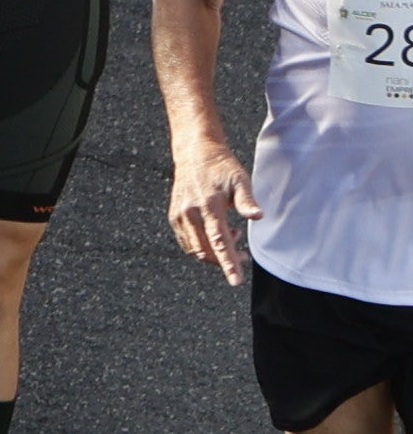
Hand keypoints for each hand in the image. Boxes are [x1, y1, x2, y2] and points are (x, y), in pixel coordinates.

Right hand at [168, 144, 260, 284]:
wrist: (195, 153)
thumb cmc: (221, 167)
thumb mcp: (240, 180)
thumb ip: (247, 200)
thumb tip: (258, 216)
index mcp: (208, 205)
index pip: (219, 241)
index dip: (228, 263)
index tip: (236, 280)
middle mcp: (190, 212)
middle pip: (206, 249)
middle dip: (225, 259)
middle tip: (244, 255)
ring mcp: (179, 215)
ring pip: (195, 248)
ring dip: (213, 252)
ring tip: (231, 237)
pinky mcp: (174, 215)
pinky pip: (187, 241)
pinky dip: (201, 246)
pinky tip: (215, 234)